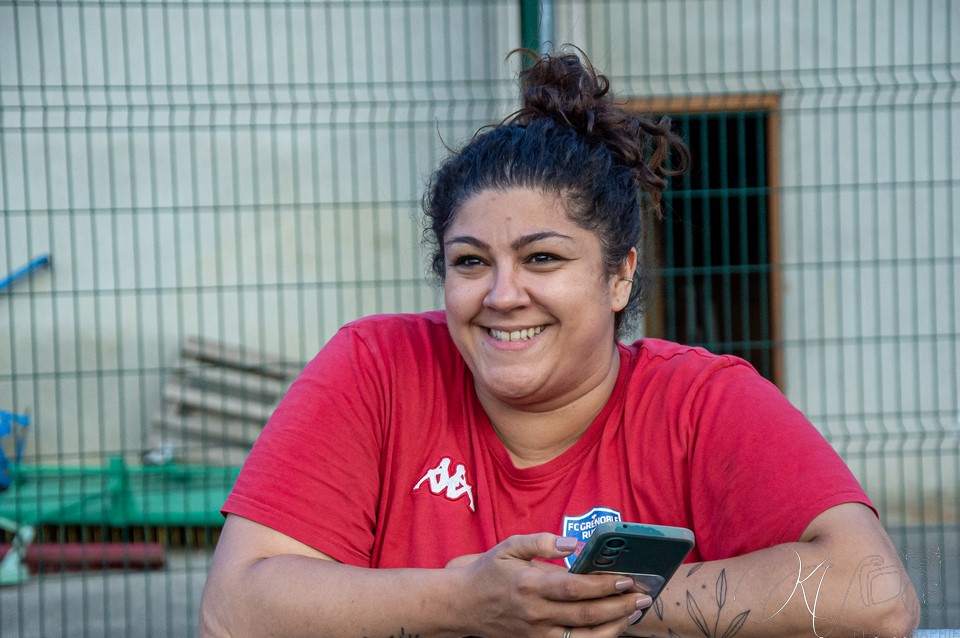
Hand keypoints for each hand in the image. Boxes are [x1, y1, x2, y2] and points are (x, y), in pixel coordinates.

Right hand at [447, 533, 651, 636]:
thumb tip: (573, 544)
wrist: (462, 606)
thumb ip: (542, 542)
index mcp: (530, 585)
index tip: (627, 578)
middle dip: (619, 606)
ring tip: (633, 613)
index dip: (603, 585)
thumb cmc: (488, 572)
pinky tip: (611, 627)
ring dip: (614, 627)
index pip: (574, 588)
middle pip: (586, 616)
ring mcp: (537, 633)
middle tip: (643, 596)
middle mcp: (536, 613)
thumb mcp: (510, 547)